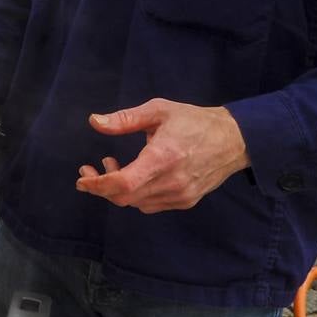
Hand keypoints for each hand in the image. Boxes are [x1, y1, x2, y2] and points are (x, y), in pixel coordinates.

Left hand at [75, 98, 250, 213]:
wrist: (234, 139)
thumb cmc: (194, 121)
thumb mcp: (158, 111)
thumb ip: (124, 119)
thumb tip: (94, 121)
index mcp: (163, 157)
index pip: (123, 183)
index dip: (98, 184)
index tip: (82, 177)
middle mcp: (172, 182)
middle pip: (125, 197)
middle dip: (101, 186)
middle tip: (90, 169)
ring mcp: (180, 195)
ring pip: (136, 203)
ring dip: (117, 189)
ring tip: (113, 165)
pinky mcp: (186, 201)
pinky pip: (150, 205)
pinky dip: (134, 194)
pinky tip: (133, 176)